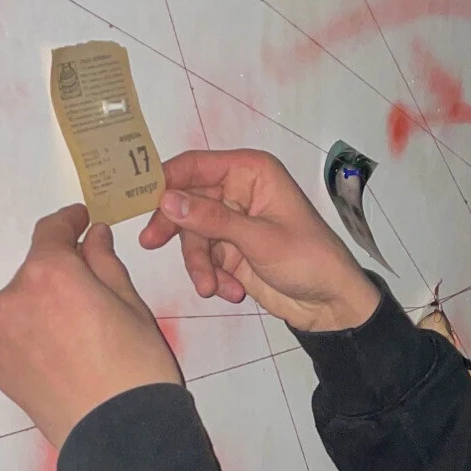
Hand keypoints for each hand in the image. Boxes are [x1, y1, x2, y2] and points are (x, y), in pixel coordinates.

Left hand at [0, 206, 183, 448]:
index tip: (81, 219)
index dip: (68, 221)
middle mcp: (14, 298)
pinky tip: (67, 358)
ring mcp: (2, 337)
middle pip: (36, 272)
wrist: (120, 437)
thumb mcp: (131, 305)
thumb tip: (92, 237)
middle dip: (61, 274)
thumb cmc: (136, 367)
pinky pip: (18, 340)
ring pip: (24, 307)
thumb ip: (104, 263)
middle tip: (95, 292)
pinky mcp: (1, 369)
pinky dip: (37, 339)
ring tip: (82, 335)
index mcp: (49, 272)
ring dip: (46, 308)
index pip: (51, 231)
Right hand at [141, 149, 381, 333]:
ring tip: (212, 288)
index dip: (167, 179)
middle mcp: (239, 191)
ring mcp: (234, 222)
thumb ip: (211, 219)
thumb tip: (167, 200)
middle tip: (152, 243)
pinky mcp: (231, 251)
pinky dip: (213, 277)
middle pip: (187, 201)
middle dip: (176, 228)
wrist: (330, 304)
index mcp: (251, 172)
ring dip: (200, 264)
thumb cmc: (308, 259)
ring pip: (193, 236)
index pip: (196, 165)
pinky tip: (232, 291)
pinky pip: (205, 259)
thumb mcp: (258, 239)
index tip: (140, 198)